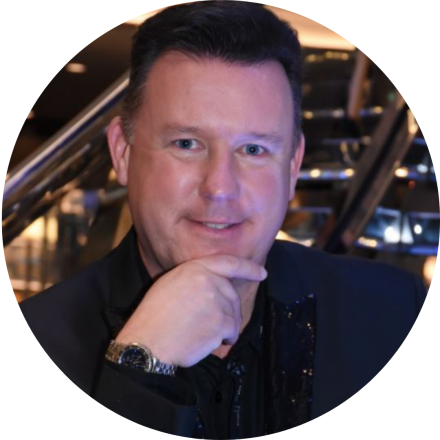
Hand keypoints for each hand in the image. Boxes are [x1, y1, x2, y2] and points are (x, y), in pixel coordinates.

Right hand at [115, 255, 266, 367]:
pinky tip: (208, 340)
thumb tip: (217, 282)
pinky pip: (233, 330)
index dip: (248, 267)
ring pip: (234, 313)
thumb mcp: (171, 284)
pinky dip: (226, 338)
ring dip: (225, 326)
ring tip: (204, 332)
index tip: (262, 272)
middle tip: (212, 322)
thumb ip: (196, 278)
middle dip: (227, 309)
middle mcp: (208, 280)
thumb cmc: (155, 316)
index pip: (229, 263)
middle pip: (231, 294)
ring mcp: (216, 301)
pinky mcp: (221, 322)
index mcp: (195, 268)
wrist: (148, 342)